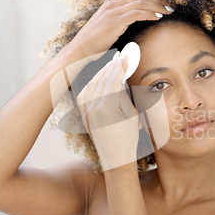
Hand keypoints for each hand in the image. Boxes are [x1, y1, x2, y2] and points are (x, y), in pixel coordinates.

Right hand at [68, 0, 173, 59]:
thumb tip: (133, 20)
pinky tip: (158, 18)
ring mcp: (113, 12)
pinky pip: (136, 14)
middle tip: (169, 5)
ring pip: (140, 3)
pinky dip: (149, 14)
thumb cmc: (94, 41)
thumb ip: (120, 18)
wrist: (80, 49)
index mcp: (110, 2)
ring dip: (157, 6)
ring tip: (168, 11)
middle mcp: (112, 3)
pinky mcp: (115, 22)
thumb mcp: (107, 25)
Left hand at [76, 50, 142, 170]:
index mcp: (107, 107)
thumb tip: (119, 78)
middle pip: (101, 79)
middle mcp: (93, 107)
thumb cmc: (129, 137)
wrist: (116, 158)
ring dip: (100, 73)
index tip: (125, 57)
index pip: (113, 79)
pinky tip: (98, 79)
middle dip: (110, 66)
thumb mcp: (131, 114)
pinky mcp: (83, 115)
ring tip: (109, 65)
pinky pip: (84, 93)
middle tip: (118, 56)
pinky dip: (91, 83)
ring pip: (91, 84)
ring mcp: (86, 111)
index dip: (120, 66)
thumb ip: (123, 94)